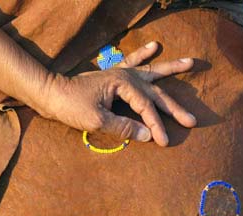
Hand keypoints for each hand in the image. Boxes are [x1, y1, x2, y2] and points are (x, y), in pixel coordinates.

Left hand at [36, 41, 196, 145]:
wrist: (50, 93)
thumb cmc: (70, 106)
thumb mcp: (96, 121)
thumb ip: (123, 127)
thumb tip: (147, 135)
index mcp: (122, 84)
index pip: (145, 108)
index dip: (156, 126)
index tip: (163, 142)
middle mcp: (125, 75)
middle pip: (155, 93)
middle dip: (174, 108)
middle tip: (192, 120)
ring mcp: (120, 73)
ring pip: (151, 73)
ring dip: (171, 68)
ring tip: (191, 62)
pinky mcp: (113, 75)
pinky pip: (132, 62)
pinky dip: (143, 54)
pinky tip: (155, 46)